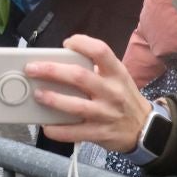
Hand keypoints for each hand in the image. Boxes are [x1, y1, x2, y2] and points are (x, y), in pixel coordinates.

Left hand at [29, 36, 152, 149]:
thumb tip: (60, 63)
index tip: (66, 43)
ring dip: (53, 100)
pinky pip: (75, 132)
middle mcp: (112, 92)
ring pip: (76, 105)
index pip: (100, 51)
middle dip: (52, 71)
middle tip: (32, 68)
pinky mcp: (100, 133)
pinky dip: (58, 130)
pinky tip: (46, 126)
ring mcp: (106, 114)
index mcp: (116, 73)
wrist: (144, 129)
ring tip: (38, 94)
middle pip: (79, 77)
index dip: (81, 43)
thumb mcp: (118, 78)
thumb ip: (95, 70)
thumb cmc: (124, 98)